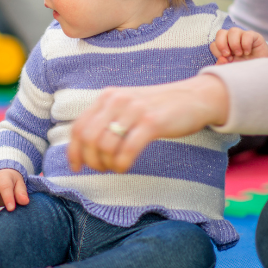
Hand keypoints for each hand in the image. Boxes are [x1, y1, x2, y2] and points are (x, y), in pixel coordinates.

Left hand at [67, 75, 230, 172]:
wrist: (194, 97)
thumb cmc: (158, 108)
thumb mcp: (127, 106)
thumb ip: (107, 119)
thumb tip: (86, 146)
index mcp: (107, 97)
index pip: (78, 127)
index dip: (73, 151)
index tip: (76, 168)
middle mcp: (117, 100)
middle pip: (88, 138)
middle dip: (90, 160)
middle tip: (101, 170)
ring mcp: (134, 110)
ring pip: (105, 145)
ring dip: (107, 164)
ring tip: (116, 167)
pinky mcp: (152, 122)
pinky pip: (127, 150)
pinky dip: (121, 164)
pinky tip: (125, 167)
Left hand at [210, 27, 267, 64]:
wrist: (261, 71)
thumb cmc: (244, 69)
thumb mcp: (231, 69)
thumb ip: (222, 65)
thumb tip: (221, 58)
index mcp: (224, 47)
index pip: (214, 44)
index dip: (217, 51)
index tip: (226, 60)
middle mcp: (232, 39)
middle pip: (221, 33)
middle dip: (222, 44)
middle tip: (228, 55)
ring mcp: (243, 36)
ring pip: (233, 30)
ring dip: (234, 44)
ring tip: (240, 54)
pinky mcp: (254, 36)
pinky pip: (247, 34)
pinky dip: (245, 44)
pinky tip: (248, 52)